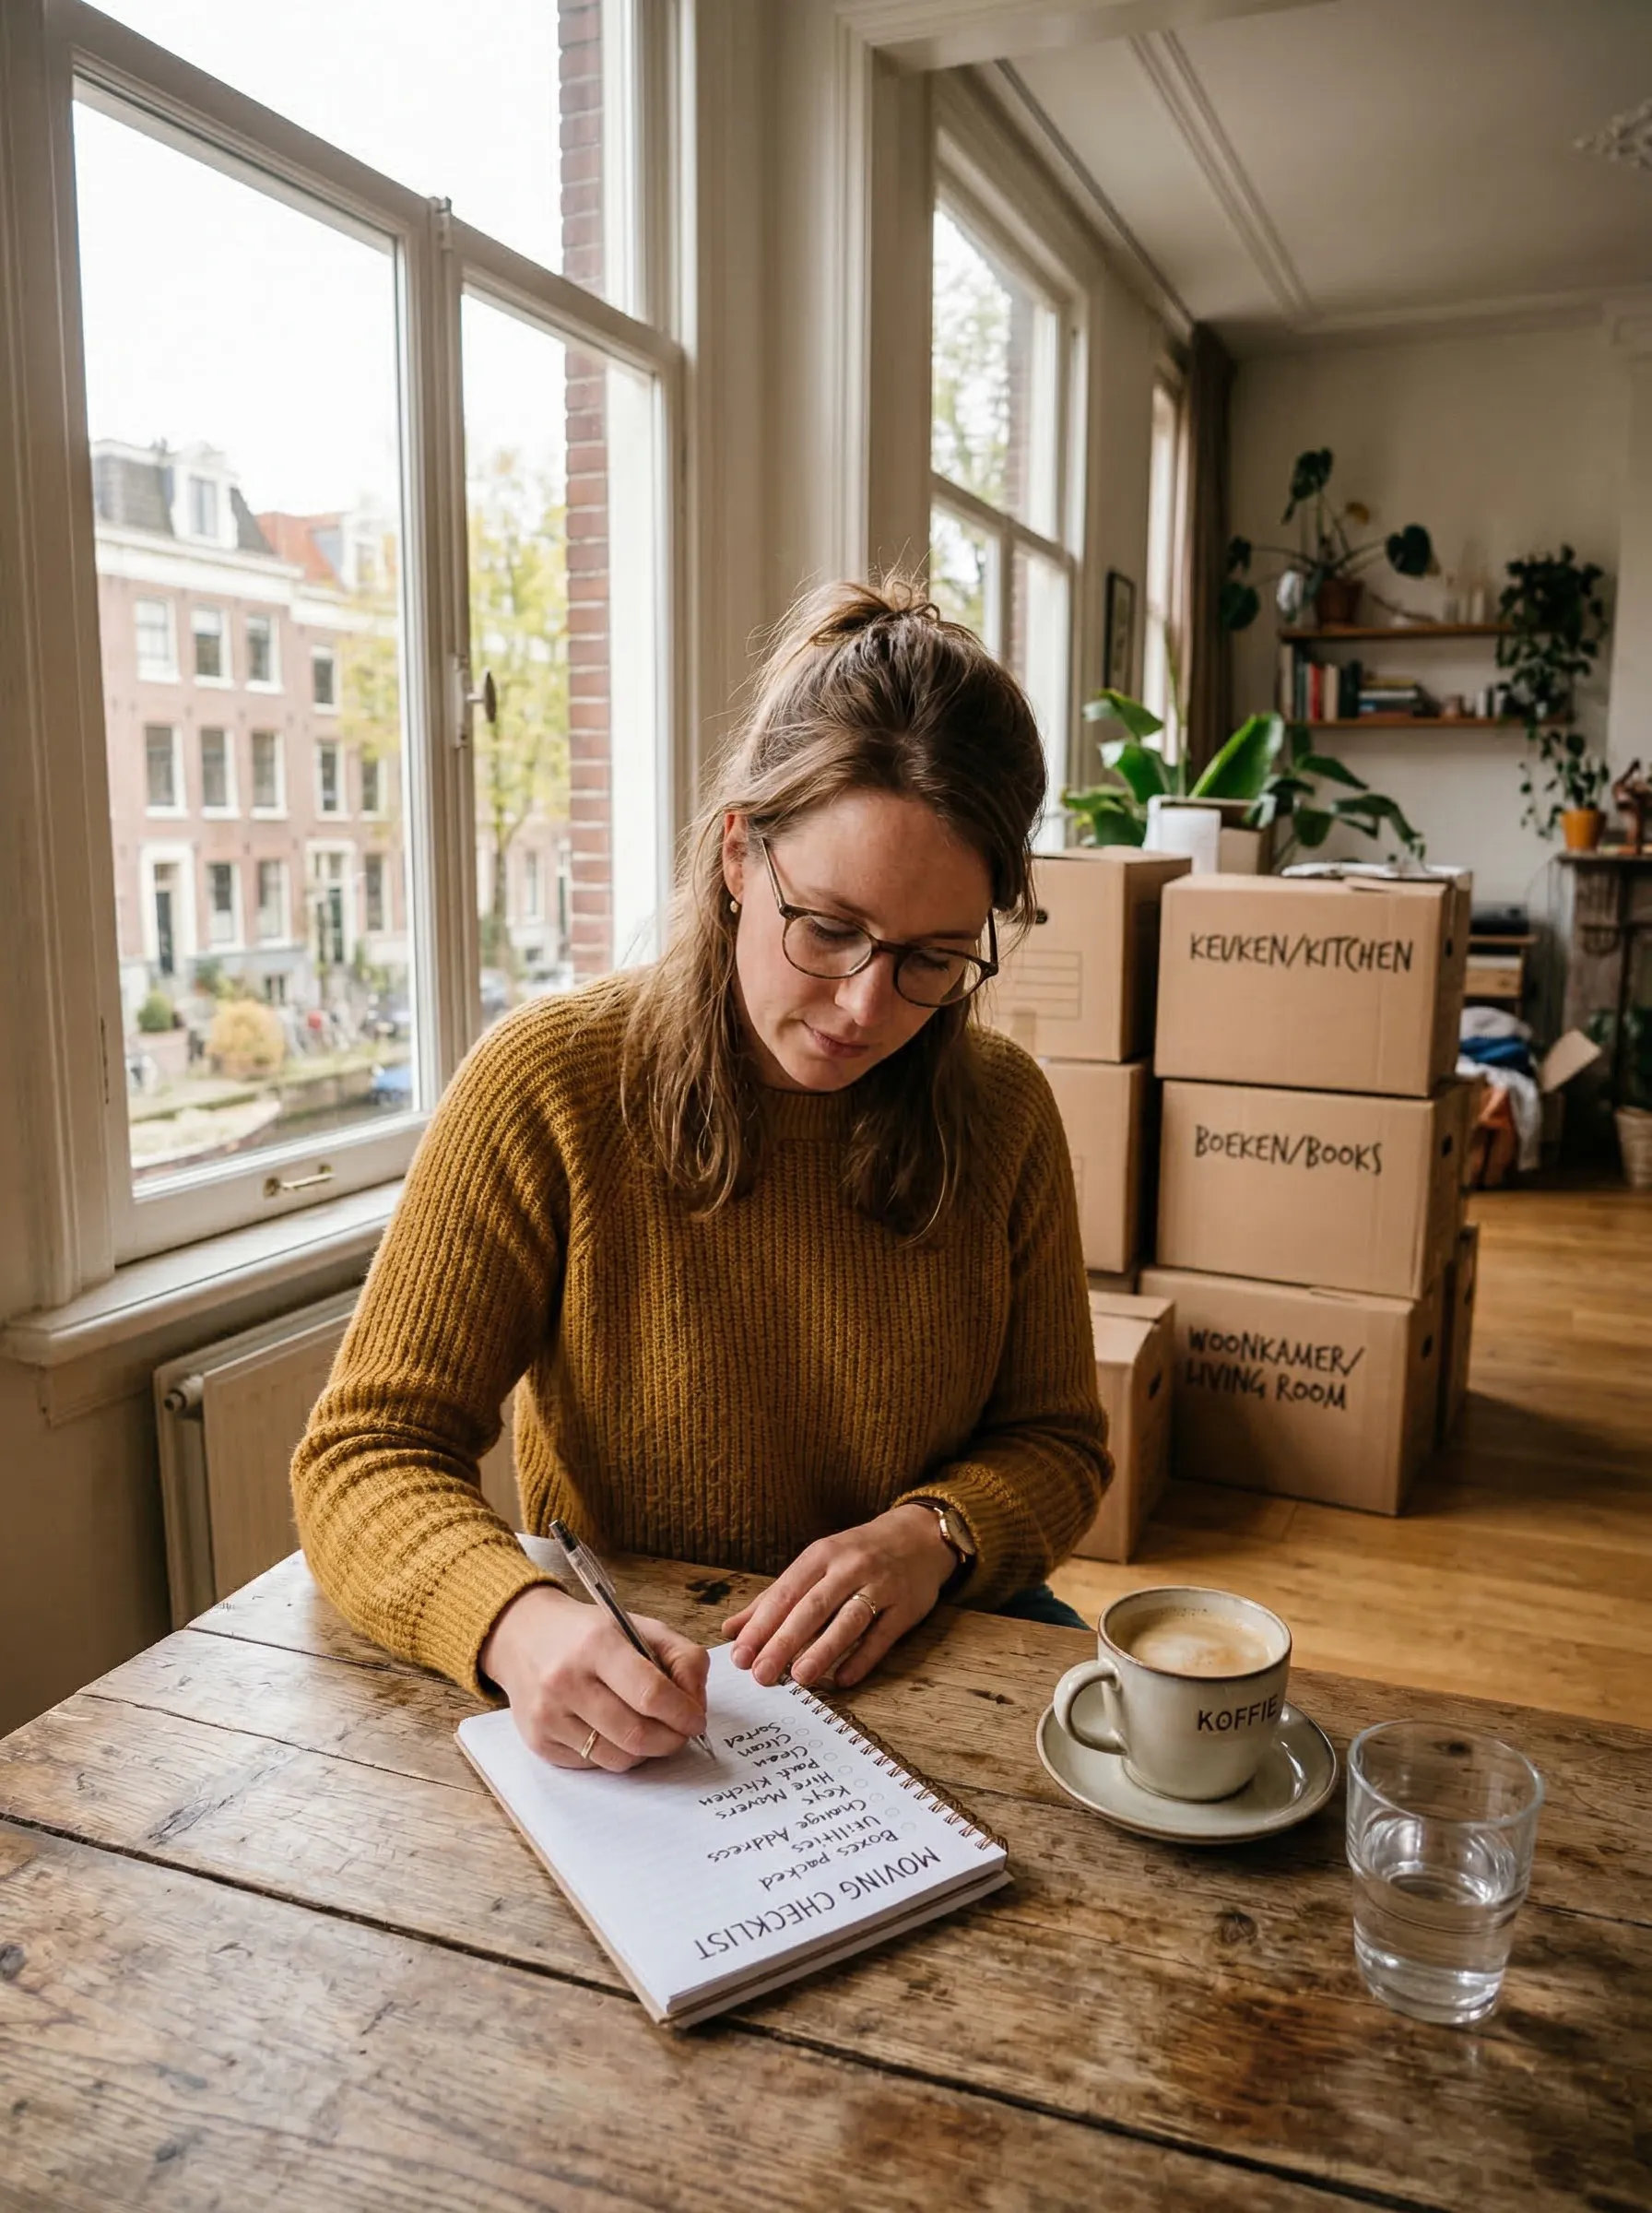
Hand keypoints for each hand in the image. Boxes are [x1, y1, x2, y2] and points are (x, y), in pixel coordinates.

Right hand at [480, 1585, 709, 1771]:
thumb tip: (696, 1704)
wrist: (522, 1635)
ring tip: (650, 1731)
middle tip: (681, 1733)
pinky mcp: (538, 1741)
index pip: (651, 1694)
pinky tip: (614, 1731)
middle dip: (671, 1740)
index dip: (683, 1714)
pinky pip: (593, 1765)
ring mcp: (548, 1715)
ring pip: (617, 1758)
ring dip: (645, 1752)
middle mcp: (566, 1681)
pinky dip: (615, 1754)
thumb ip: (682, 1658)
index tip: (696, 1719)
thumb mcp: (639, 1626)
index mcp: (596, 1644)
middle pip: (636, 1734)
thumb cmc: (587, 1632)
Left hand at [721, 1504, 955, 1692]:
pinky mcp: (906, 1606)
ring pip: (849, 1620)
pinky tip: (843, 1679)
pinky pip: (883, 1636)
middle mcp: (850, 1567)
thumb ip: (774, 1598)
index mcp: (821, 1555)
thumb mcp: (815, 1564)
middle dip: (785, 1641)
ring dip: (823, 1649)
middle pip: (813, 1607)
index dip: (761, 1625)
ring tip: (799, 1677)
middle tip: (761, 1673)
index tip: (740, 1655)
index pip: (785, 1593)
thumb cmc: (857, 1554)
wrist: (919, 1535)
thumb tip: (732, 1629)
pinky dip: (863, 1658)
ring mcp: (881, 1585)